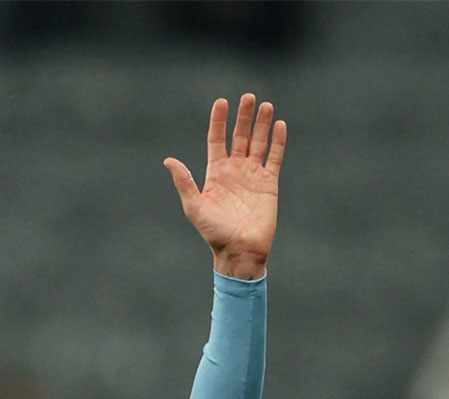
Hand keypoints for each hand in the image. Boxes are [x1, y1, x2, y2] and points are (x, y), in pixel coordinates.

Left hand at [165, 94, 286, 279]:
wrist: (239, 251)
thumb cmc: (214, 233)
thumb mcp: (194, 206)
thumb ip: (184, 182)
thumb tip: (168, 160)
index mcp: (215, 173)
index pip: (217, 140)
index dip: (219, 121)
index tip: (221, 102)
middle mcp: (234, 170)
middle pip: (239, 136)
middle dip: (243, 116)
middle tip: (247, 97)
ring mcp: (253, 175)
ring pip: (258, 143)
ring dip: (261, 124)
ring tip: (266, 105)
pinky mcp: (269, 183)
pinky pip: (275, 158)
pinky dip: (278, 142)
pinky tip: (280, 125)